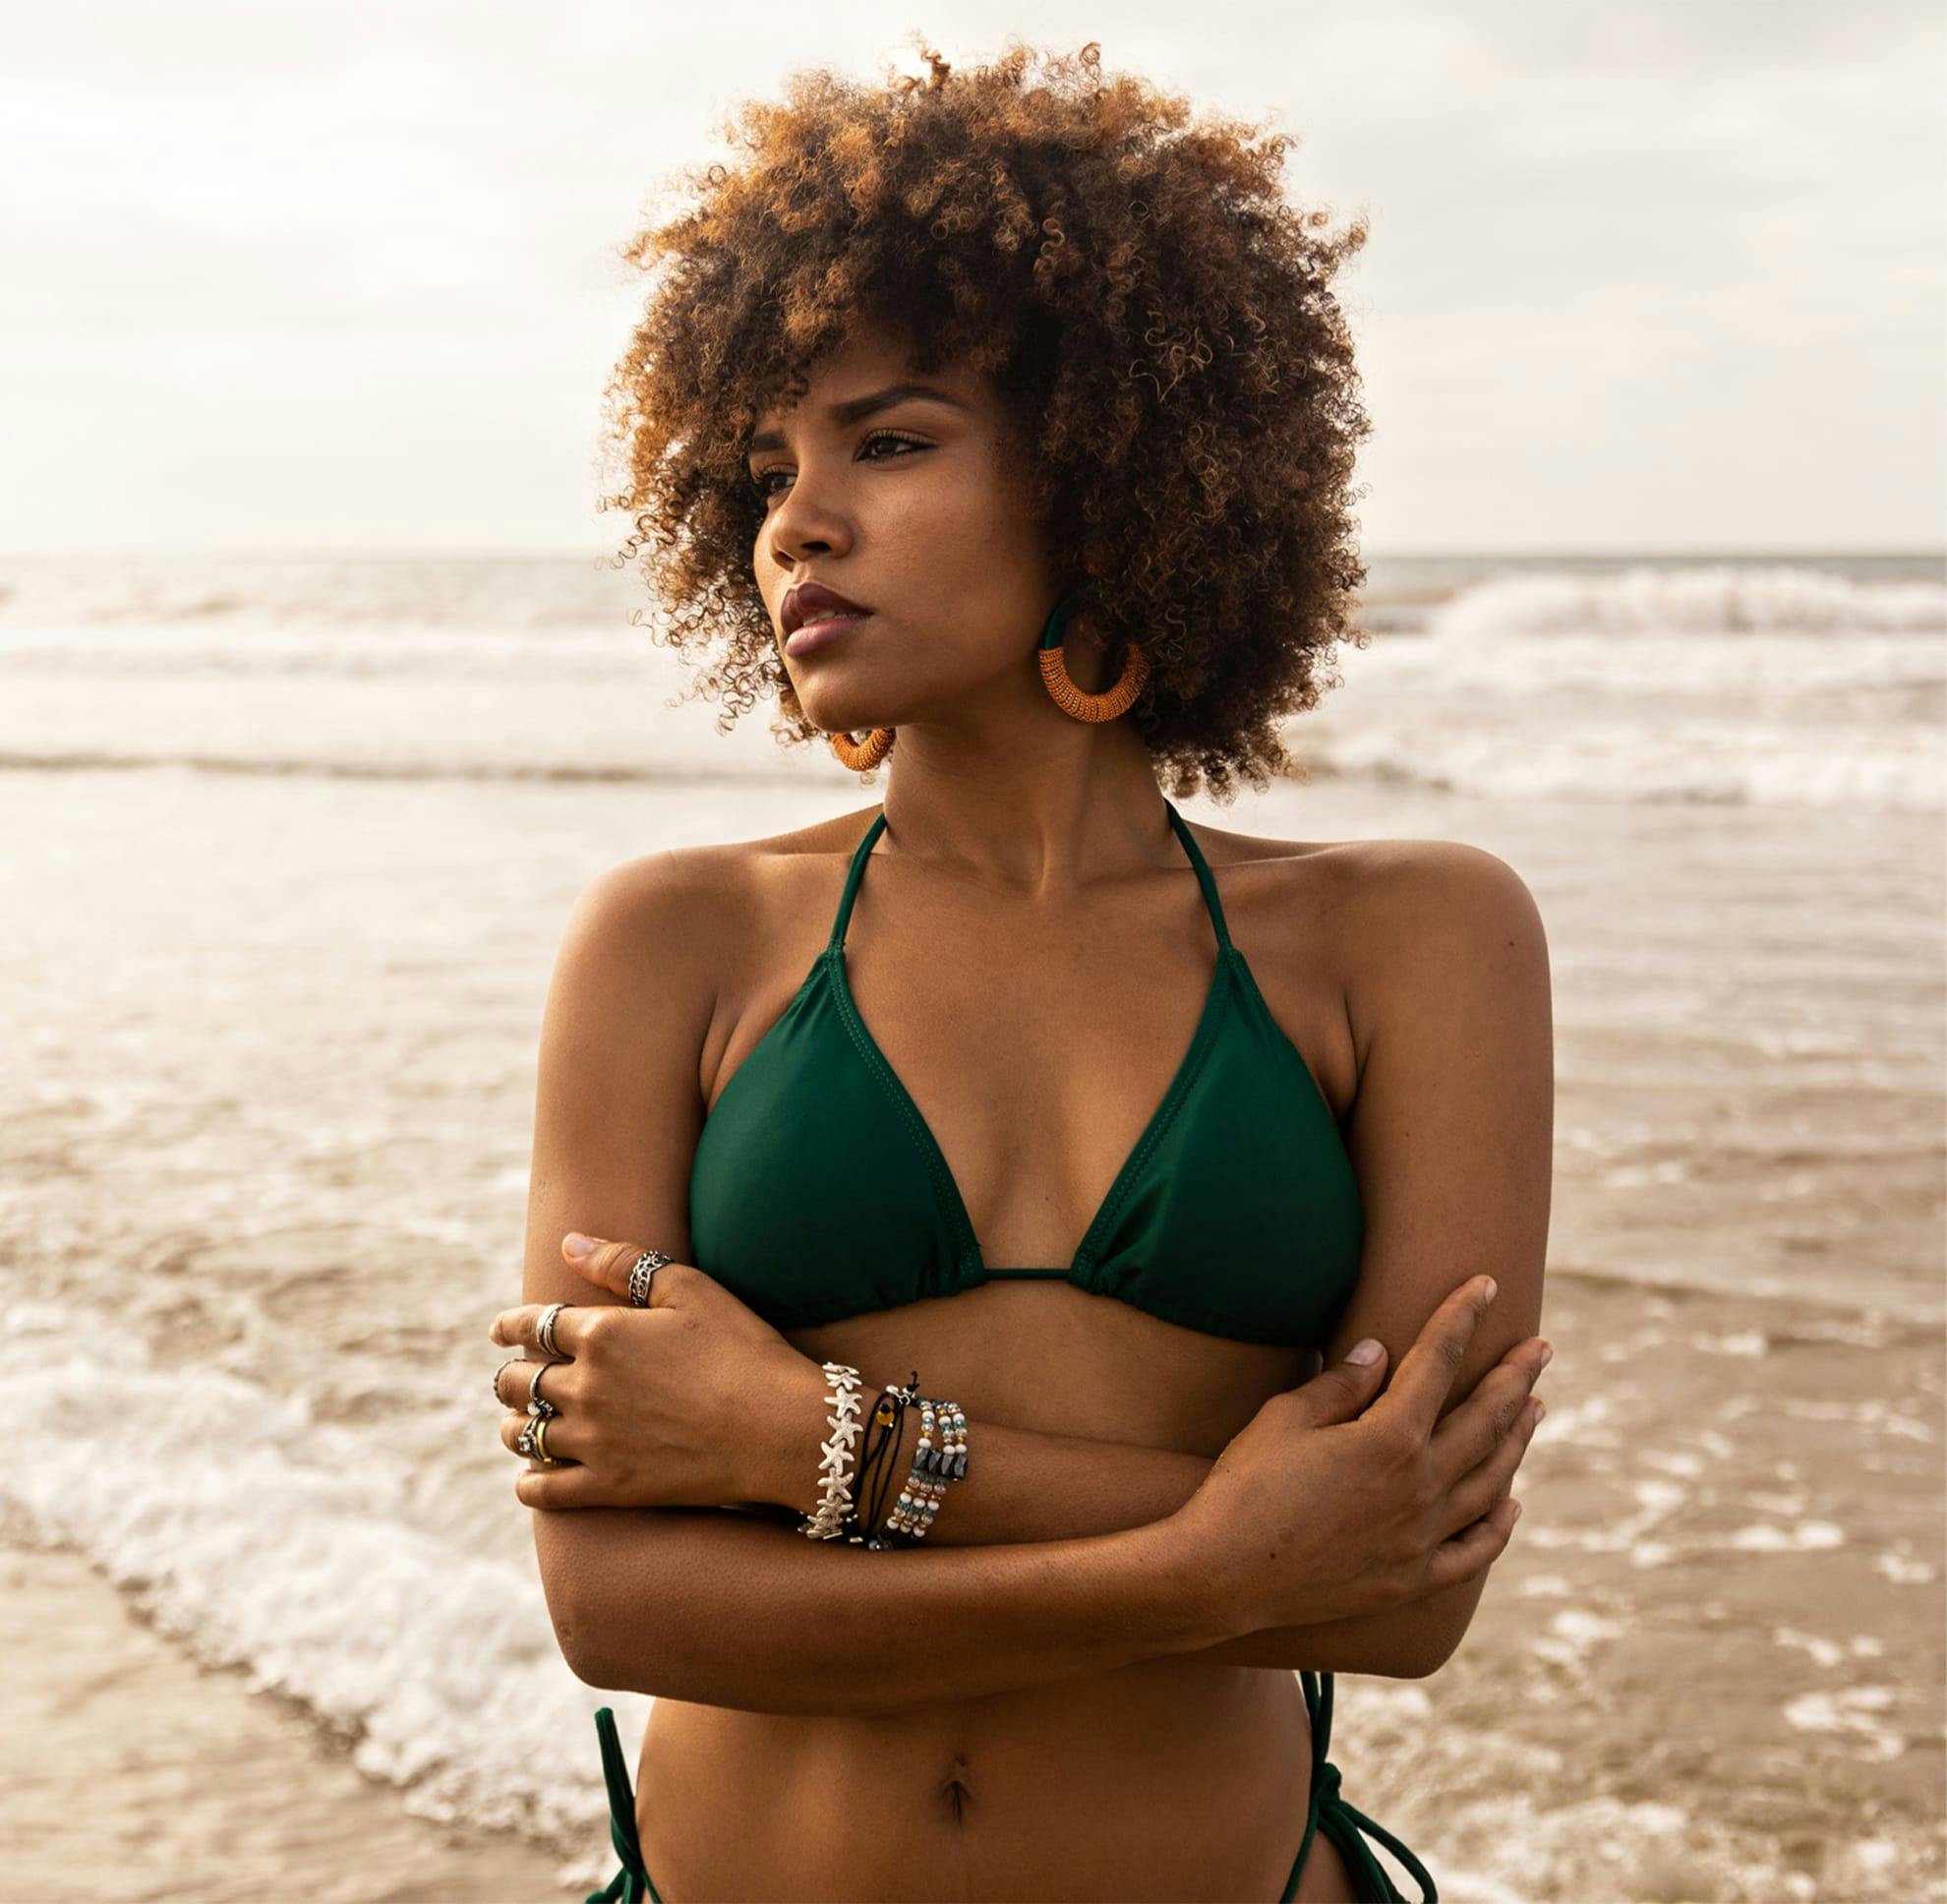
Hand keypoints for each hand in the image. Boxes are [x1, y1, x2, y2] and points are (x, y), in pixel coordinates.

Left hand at [488, 1234, 813, 1510]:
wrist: (779, 1428)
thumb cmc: (743, 1350)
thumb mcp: (690, 1289)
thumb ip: (623, 1262)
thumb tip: (569, 1242)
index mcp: (602, 1334)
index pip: (533, 1325)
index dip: (509, 1326)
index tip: (498, 1330)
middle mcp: (586, 1387)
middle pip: (520, 1381)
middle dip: (510, 1376)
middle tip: (513, 1378)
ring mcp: (593, 1441)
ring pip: (523, 1434)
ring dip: (513, 1425)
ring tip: (517, 1424)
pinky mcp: (608, 1488)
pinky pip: (543, 1490)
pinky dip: (528, 1482)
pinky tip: (531, 1476)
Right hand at [1168, 1274, 1548, 1629]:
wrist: (1224, 1577)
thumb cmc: (1244, 1488)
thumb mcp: (1284, 1420)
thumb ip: (1341, 1386)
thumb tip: (1380, 1354)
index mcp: (1389, 1438)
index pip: (1438, 1360)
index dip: (1462, 1317)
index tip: (1485, 1285)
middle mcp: (1420, 1486)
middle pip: (1485, 1420)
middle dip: (1515, 1377)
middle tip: (1540, 1347)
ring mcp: (1422, 1538)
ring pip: (1491, 1481)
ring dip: (1517, 1440)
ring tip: (1535, 1408)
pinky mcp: (1411, 1579)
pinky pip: (1474, 1551)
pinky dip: (1499, 1526)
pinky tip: (1510, 1504)